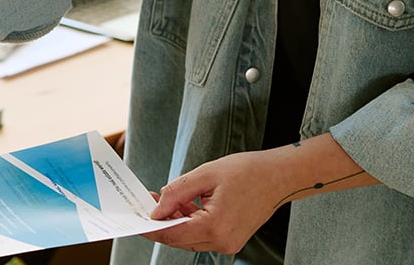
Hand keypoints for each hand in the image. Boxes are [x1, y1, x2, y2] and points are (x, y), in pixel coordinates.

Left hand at [142, 151, 285, 254]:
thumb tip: (155, 209)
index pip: (171, 234)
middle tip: (146, 201)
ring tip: (163, 199)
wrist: (280, 176)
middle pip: (178, 239)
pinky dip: (189, 221)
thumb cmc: (248, 171)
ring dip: (174, 221)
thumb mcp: (206, 174)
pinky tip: (182, 205)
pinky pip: (202, 234)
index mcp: (215, 226)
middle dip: (160, 222)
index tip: (133, 219)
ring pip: (189, 238)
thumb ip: (177, 192)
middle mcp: (222, 241)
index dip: (149, 227)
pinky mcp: (231, 239)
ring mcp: (228, 243)